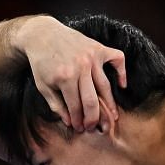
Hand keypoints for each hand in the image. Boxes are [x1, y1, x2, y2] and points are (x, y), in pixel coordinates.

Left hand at [16, 18, 127, 132]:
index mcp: (65, 78)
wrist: (42, 35)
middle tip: (96, 128)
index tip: (80, 128)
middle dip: (94, 118)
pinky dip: (122, 72)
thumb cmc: (41, 62)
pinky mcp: (98, 47)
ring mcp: (92, 56)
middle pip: (92, 100)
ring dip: (110, 104)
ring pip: (105, 85)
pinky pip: (117, 59)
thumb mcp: (43, 86)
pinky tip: (122, 86)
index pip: (76, 106)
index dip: (78, 120)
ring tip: (113, 117)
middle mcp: (81, 67)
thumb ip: (56, 105)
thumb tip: (70, 122)